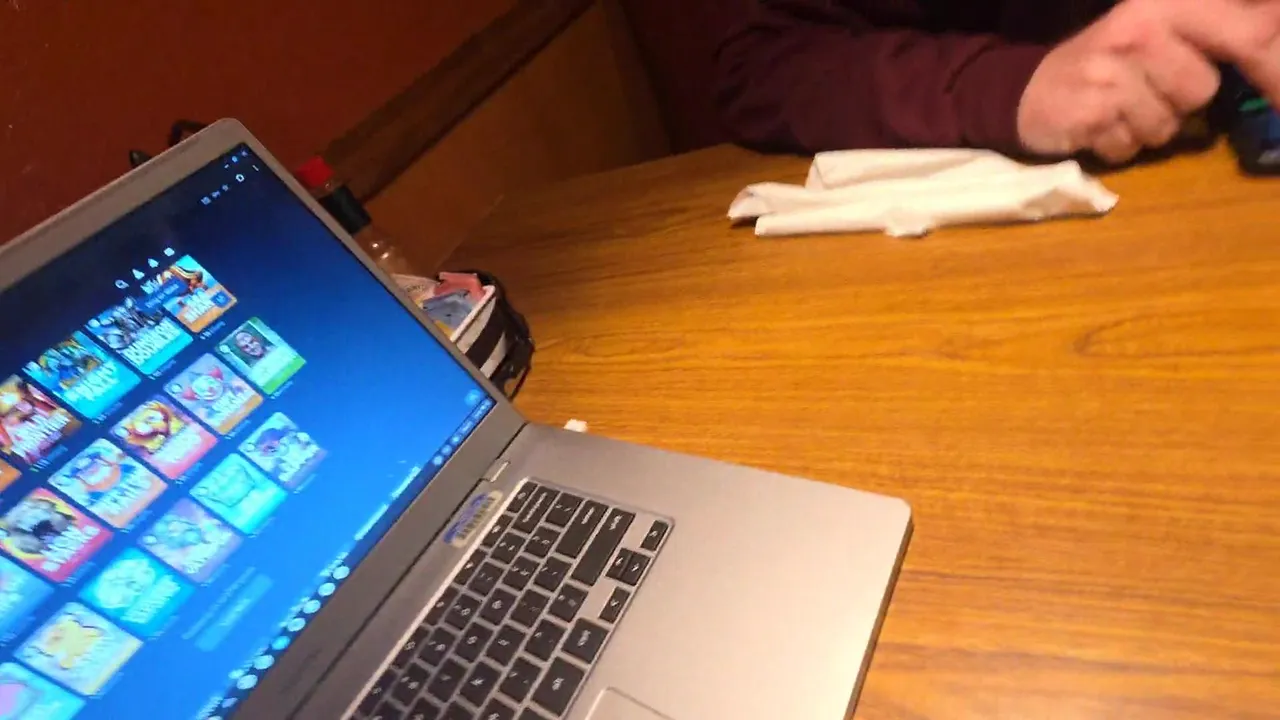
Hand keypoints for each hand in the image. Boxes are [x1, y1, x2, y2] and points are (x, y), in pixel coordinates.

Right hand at [1017, 0, 1279, 163]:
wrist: (1028, 90)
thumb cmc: (1109, 62)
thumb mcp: (1168, 31)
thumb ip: (1231, 31)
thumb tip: (1279, 32)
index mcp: (1167, 2)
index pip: (1249, 32)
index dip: (1276, 68)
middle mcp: (1139, 28)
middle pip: (1201, 89)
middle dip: (1182, 100)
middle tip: (1149, 89)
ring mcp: (1110, 72)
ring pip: (1167, 125)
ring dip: (1148, 127)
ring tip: (1120, 109)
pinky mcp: (1089, 113)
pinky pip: (1132, 147)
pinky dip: (1118, 146)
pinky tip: (1099, 126)